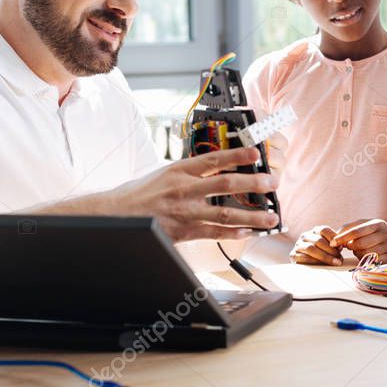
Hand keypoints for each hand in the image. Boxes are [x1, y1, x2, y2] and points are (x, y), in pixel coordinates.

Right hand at [109, 147, 278, 241]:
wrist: (114, 215)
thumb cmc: (138, 194)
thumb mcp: (162, 173)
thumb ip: (189, 172)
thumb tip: (216, 168)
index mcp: (179, 169)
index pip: (214, 159)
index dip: (238, 155)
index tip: (256, 153)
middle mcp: (184, 189)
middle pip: (226, 184)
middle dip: (254, 184)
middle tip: (273, 183)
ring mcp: (184, 211)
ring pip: (225, 213)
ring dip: (252, 216)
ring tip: (270, 217)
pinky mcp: (182, 231)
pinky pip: (213, 233)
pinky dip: (233, 233)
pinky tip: (248, 233)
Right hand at [290, 226, 342, 264]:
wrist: (306, 265)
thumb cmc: (322, 254)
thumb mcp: (329, 247)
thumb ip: (335, 245)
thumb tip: (340, 246)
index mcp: (314, 231)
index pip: (324, 229)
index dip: (333, 238)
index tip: (341, 247)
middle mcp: (305, 236)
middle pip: (318, 240)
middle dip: (331, 251)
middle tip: (339, 259)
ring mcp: (298, 245)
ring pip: (310, 248)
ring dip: (324, 257)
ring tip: (334, 262)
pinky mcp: (293, 255)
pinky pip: (303, 258)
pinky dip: (314, 262)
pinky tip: (322, 266)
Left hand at [331, 218, 386, 262]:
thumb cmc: (374, 229)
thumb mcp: (364, 223)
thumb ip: (348, 228)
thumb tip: (335, 239)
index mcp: (378, 224)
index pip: (356, 232)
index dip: (343, 238)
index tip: (332, 243)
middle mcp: (386, 234)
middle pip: (360, 245)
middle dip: (351, 246)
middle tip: (350, 245)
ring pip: (366, 255)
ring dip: (358, 253)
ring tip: (359, 249)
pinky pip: (373, 262)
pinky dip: (366, 260)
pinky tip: (366, 255)